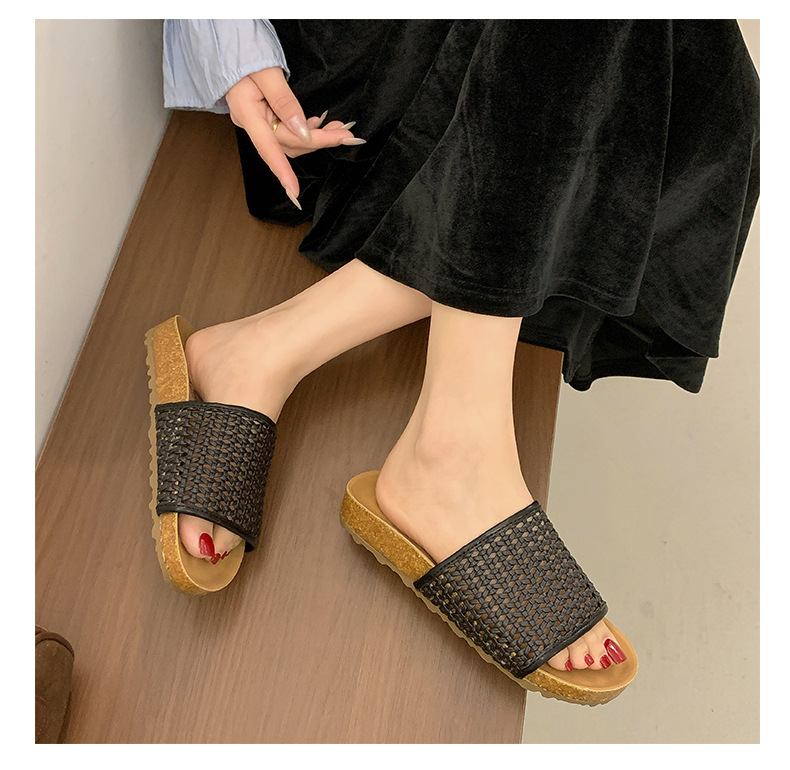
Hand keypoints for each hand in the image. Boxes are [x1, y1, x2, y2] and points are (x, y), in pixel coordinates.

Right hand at [225, 67, 364, 208]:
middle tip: (346, 135)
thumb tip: (302, 130)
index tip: (294, 192)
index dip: (283, 172)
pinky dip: (307, 130)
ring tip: (340, 129)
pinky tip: (320, 124)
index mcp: (247, 114)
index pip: (269, 149)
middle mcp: (251, 124)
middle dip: (319, 141)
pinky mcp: (265, 118)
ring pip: (291, 141)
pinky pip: (287, 132)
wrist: (229, 45)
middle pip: (288, 143)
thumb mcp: (266, 73)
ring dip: (316, 137)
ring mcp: (258, 123)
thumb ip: (285, 101)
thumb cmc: (244, 54)